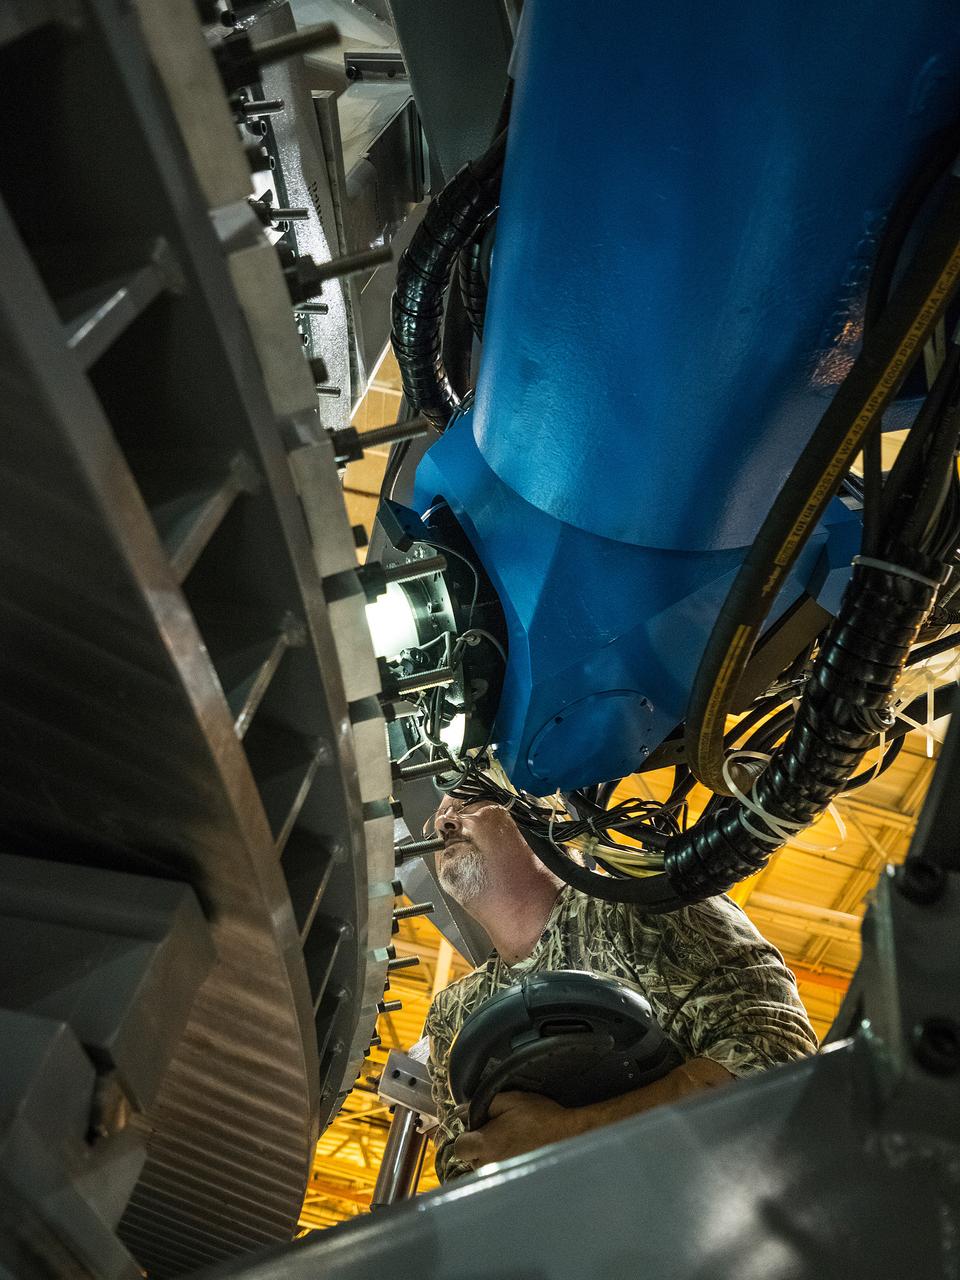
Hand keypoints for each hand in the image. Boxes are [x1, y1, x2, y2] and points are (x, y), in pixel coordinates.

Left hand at [452, 1091, 578, 1169]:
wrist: (568, 1136)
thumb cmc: (539, 1117)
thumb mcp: (509, 1100)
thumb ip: (480, 1105)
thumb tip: (461, 1111)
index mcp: (486, 1145)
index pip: (459, 1147)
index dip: (465, 1135)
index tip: (478, 1127)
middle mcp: (490, 1166)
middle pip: (470, 1158)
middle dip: (478, 1144)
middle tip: (497, 1130)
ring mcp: (502, 1177)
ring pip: (484, 1166)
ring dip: (490, 1155)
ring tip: (510, 1140)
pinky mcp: (513, 1181)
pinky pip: (497, 1173)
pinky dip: (502, 1163)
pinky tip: (516, 1151)